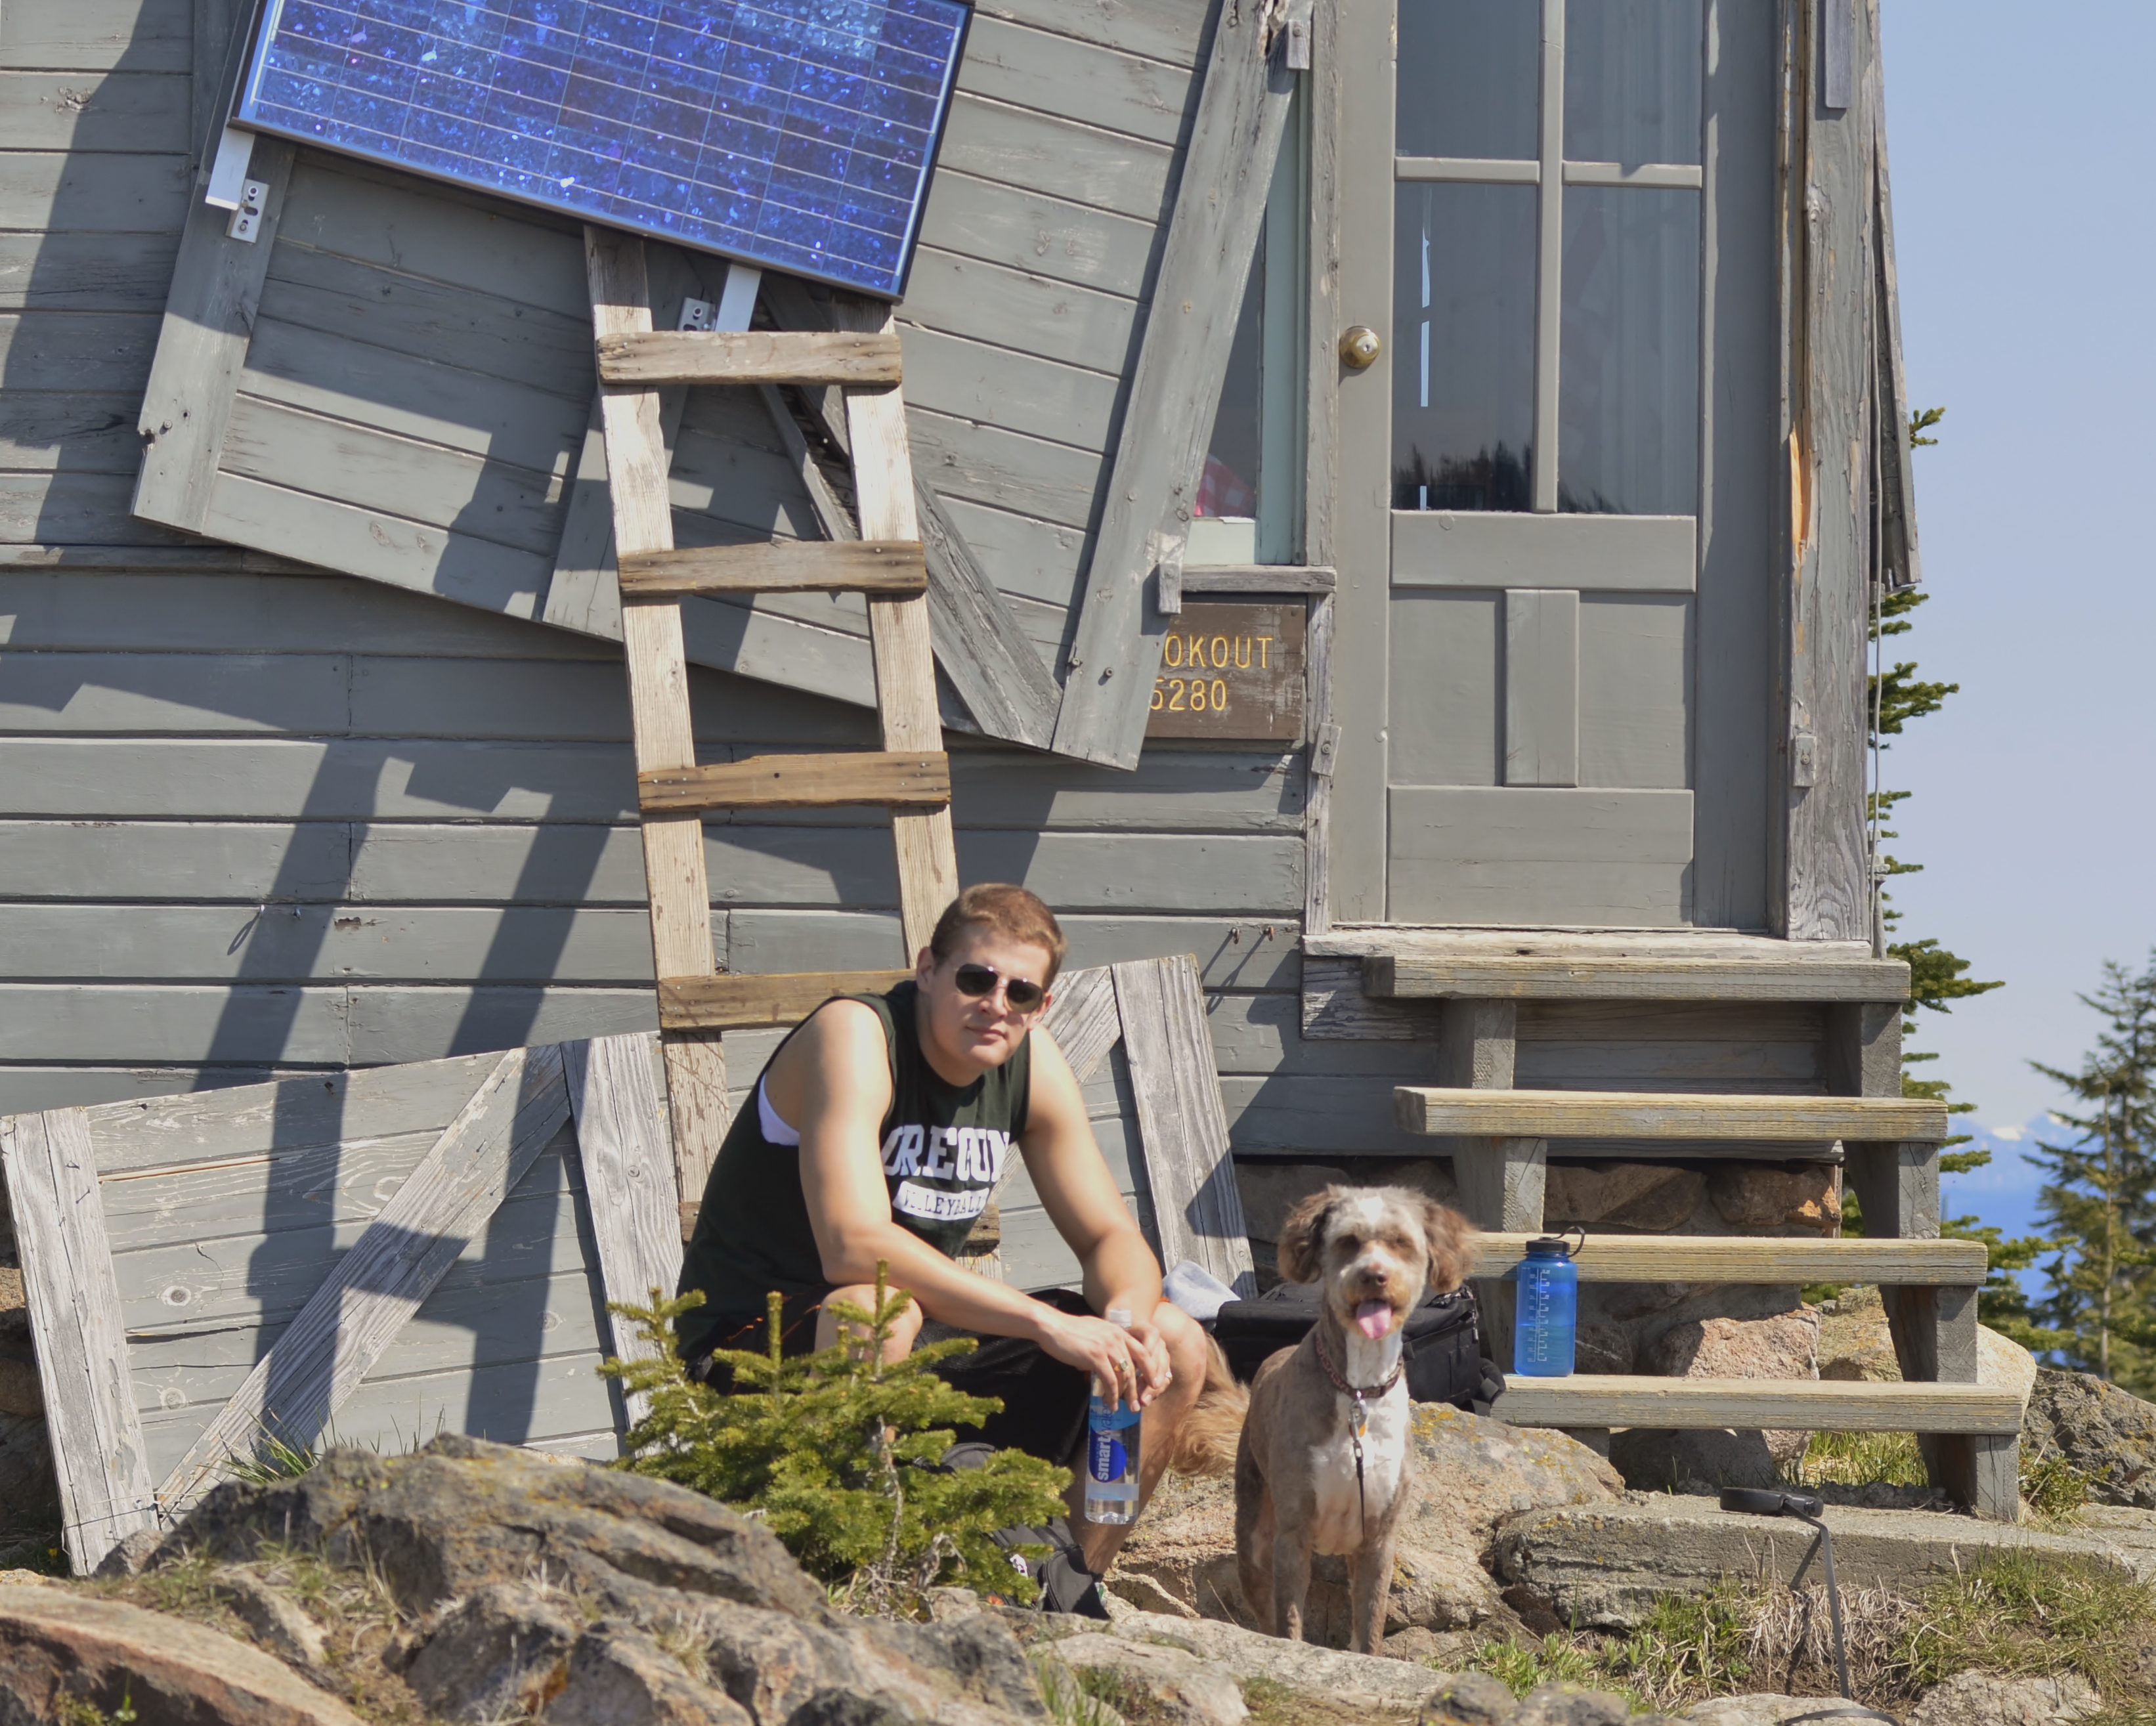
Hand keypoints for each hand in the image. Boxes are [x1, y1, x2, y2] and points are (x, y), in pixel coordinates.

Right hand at [1035, 1302, 1174, 1410]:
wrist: (1053, 1326)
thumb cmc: (1069, 1331)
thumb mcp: (1095, 1332)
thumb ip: (1106, 1344)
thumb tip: (1107, 1361)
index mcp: (1118, 1331)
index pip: (1142, 1351)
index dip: (1150, 1369)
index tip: (1153, 1384)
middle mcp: (1117, 1337)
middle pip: (1137, 1366)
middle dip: (1140, 1387)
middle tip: (1139, 1403)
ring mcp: (1107, 1346)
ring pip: (1125, 1375)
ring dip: (1127, 1394)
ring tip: (1127, 1407)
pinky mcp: (1096, 1356)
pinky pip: (1110, 1380)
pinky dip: (1112, 1395)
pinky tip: (1111, 1403)